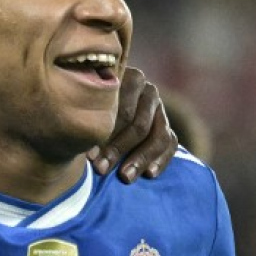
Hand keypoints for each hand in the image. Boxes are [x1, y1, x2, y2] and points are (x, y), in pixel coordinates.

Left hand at [89, 67, 177, 181]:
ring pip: (158, 136)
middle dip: (119, 149)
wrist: (103, 110)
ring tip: (125, 177)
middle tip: (101, 169)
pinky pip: (171, 143)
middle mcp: (147, 90)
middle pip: (138, 124)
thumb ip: (87, 116)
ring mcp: (160, 108)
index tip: (89, 156)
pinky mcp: (167, 126)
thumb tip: (84, 144)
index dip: (105, 134)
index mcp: (127, 78)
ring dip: (140, 158)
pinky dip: (161, 160)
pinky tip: (149, 174)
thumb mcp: (86, 105)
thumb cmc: (87, 108)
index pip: (122, 109)